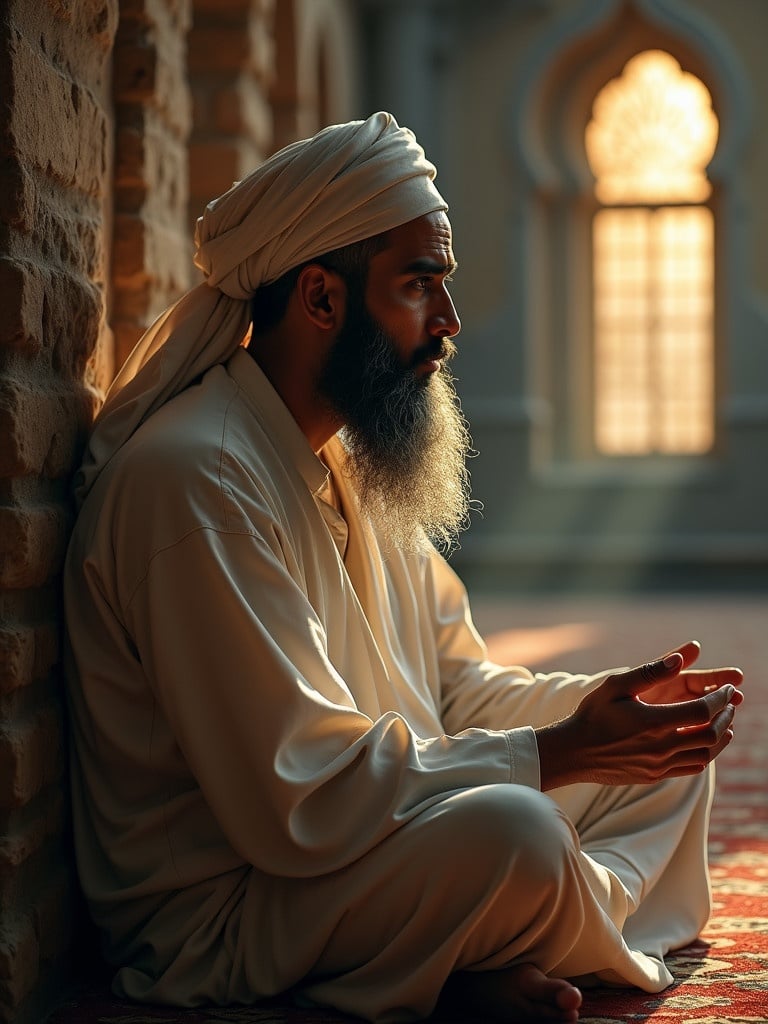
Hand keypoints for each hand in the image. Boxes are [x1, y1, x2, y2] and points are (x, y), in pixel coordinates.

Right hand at [536, 641, 743, 790]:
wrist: (574, 751)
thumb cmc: (592, 714)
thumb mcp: (615, 685)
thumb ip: (649, 672)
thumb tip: (679, 659)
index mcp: (653, 722)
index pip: (703, 710)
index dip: (721, 697)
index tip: (729, 687)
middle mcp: (660, 747)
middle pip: (711, 734)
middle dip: (726, 716)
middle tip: (731, 703)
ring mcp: (659, 765)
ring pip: (706, 754)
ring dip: (721, 737)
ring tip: (725, 722)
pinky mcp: (656, 775)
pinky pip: (692, 768)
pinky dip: (707, 754)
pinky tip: (706, 742)